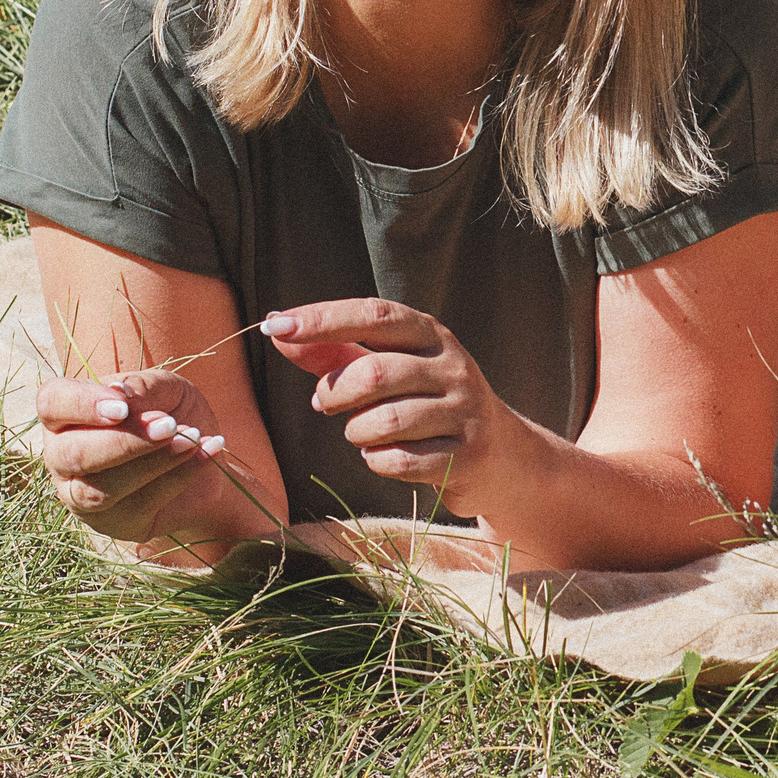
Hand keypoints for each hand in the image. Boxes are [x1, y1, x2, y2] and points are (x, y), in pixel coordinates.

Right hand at [37, 369, 230, 544]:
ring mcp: (81, 496)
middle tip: (169, 425)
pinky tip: (207, 452)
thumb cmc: (172, 413)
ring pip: (99, 490)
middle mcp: (61, 457)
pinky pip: (137, 506)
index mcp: (65, 414)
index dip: (82, 405)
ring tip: (193, 438)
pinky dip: (178, 476)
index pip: (52, 404)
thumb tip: (119, 393)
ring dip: (152, 462)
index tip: (122, 407)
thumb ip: (143, 387)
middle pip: (71, 454)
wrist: (203, 456)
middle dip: (124, 441)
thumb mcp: (166, 389)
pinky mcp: (113, 523)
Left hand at [262, 300, 522, 515]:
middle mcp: (453, 366)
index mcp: (430, 335)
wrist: (501, 456)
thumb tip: (277, 329)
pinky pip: (400, 461)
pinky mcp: (466, 456)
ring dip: (357, 433)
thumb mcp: (388, 369)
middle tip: (325, 406)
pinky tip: (385, 456)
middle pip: (374, 373)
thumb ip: (334, 352)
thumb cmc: (428, 404)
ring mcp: (464, 411)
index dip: (324, 318)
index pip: (374, 316)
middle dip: (335, 394)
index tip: (276, 324)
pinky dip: (378, 462)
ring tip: (363, 434)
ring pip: (385, 422)